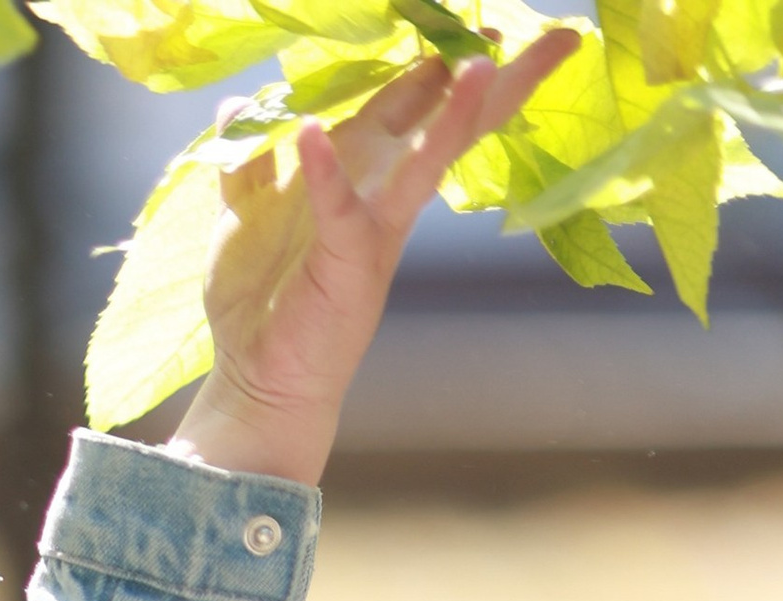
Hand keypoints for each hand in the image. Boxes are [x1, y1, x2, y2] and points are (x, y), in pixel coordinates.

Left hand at [170, 34, 574, 489]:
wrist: (255, 382)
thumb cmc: (260, 303)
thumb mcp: (248, 217)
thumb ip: (249, 162)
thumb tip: (235, 105)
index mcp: (362, 171)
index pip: (412, 104)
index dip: (443, 61)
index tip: (478, 23)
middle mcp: (379, 193)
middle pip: (445, 123)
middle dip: (492, 78)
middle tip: (547, 34)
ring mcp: (370, 228)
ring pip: (423, 161)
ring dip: (451, 114)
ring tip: (481, 64)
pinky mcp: (344, 262)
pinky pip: (337, 209)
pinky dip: (324, 173)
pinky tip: (315, 134)